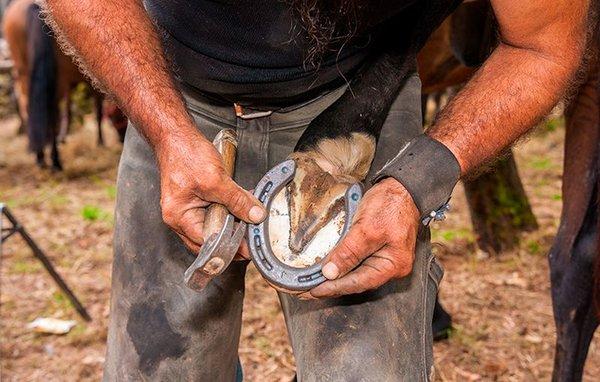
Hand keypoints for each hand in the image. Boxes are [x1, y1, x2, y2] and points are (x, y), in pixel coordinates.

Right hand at [155, 127, 265, 253]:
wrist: (177, 136)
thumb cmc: (185, 154)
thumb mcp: (215, 179)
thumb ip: (237, 200)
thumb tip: (255, 215)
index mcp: (179, 218)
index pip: (208, 243)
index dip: (230, 247)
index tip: (249, 248)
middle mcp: (181, 218)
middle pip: (210, 240)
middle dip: (232, 240)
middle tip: (252, 241)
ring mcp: (188, 210)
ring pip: (214, 227)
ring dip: (232, 226)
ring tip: (250, 226)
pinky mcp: (197, 201)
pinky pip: (214, 214)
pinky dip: (229, 214)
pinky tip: (243, 211)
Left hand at [308, 178, 419, 297]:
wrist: (401, 186)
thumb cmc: (392, 203)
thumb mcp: (366, 228)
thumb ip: (348, 252)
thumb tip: (330, 272)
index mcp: (393, 265)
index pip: (358, 283)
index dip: (334, 288)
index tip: (313, 291)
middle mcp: (391, 266)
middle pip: (357, 281)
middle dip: (332, 285)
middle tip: (308, 290)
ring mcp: (385, 258)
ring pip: (356, 273)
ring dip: (336, 277)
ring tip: (314, 281)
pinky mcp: (378, 249)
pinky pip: (358, 262)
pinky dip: (342, 265)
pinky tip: (328, 268)